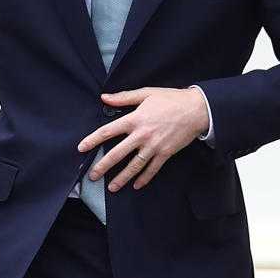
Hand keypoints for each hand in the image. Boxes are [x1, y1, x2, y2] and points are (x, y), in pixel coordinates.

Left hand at [77, 87, 208, 192]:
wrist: (197, 109)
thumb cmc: (171, 99)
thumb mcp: (145, 93)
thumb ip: (123, 97)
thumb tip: (105, 98)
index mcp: (134, 119)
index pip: (108, 131)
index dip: (93, 140)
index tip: (82, 148)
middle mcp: (142, 135)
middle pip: (117, 154)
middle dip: (103, 166)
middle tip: (93, 176)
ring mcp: (154, 146)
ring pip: (134, 166)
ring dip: (122, 178)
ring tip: (112, 187)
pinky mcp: (166, 153)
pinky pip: (152, 169)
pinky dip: (144, 178)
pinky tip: (137, 185)